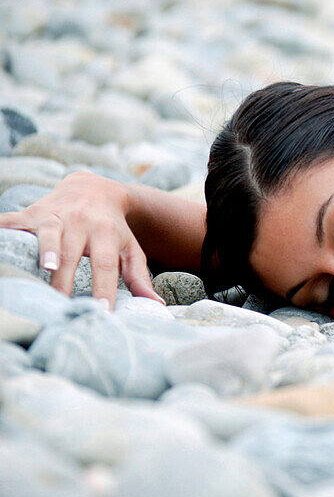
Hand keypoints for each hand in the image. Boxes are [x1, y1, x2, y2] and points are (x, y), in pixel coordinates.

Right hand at [0, 171, 163, 308]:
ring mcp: (55, 215)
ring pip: (49, 233)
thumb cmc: (113, 228)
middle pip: (74, 253)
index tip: (103, 309)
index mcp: (106, 233)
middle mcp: (81, 223)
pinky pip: (13, 220)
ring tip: (45, 267)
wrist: (93, 188)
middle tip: (64, 303)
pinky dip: (4, 229)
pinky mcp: (32, 212)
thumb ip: (139, 276)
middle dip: (68, 278)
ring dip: (46, 249)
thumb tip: (156, 304)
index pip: (106, 264)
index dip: (104, 286)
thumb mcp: (130, 248)